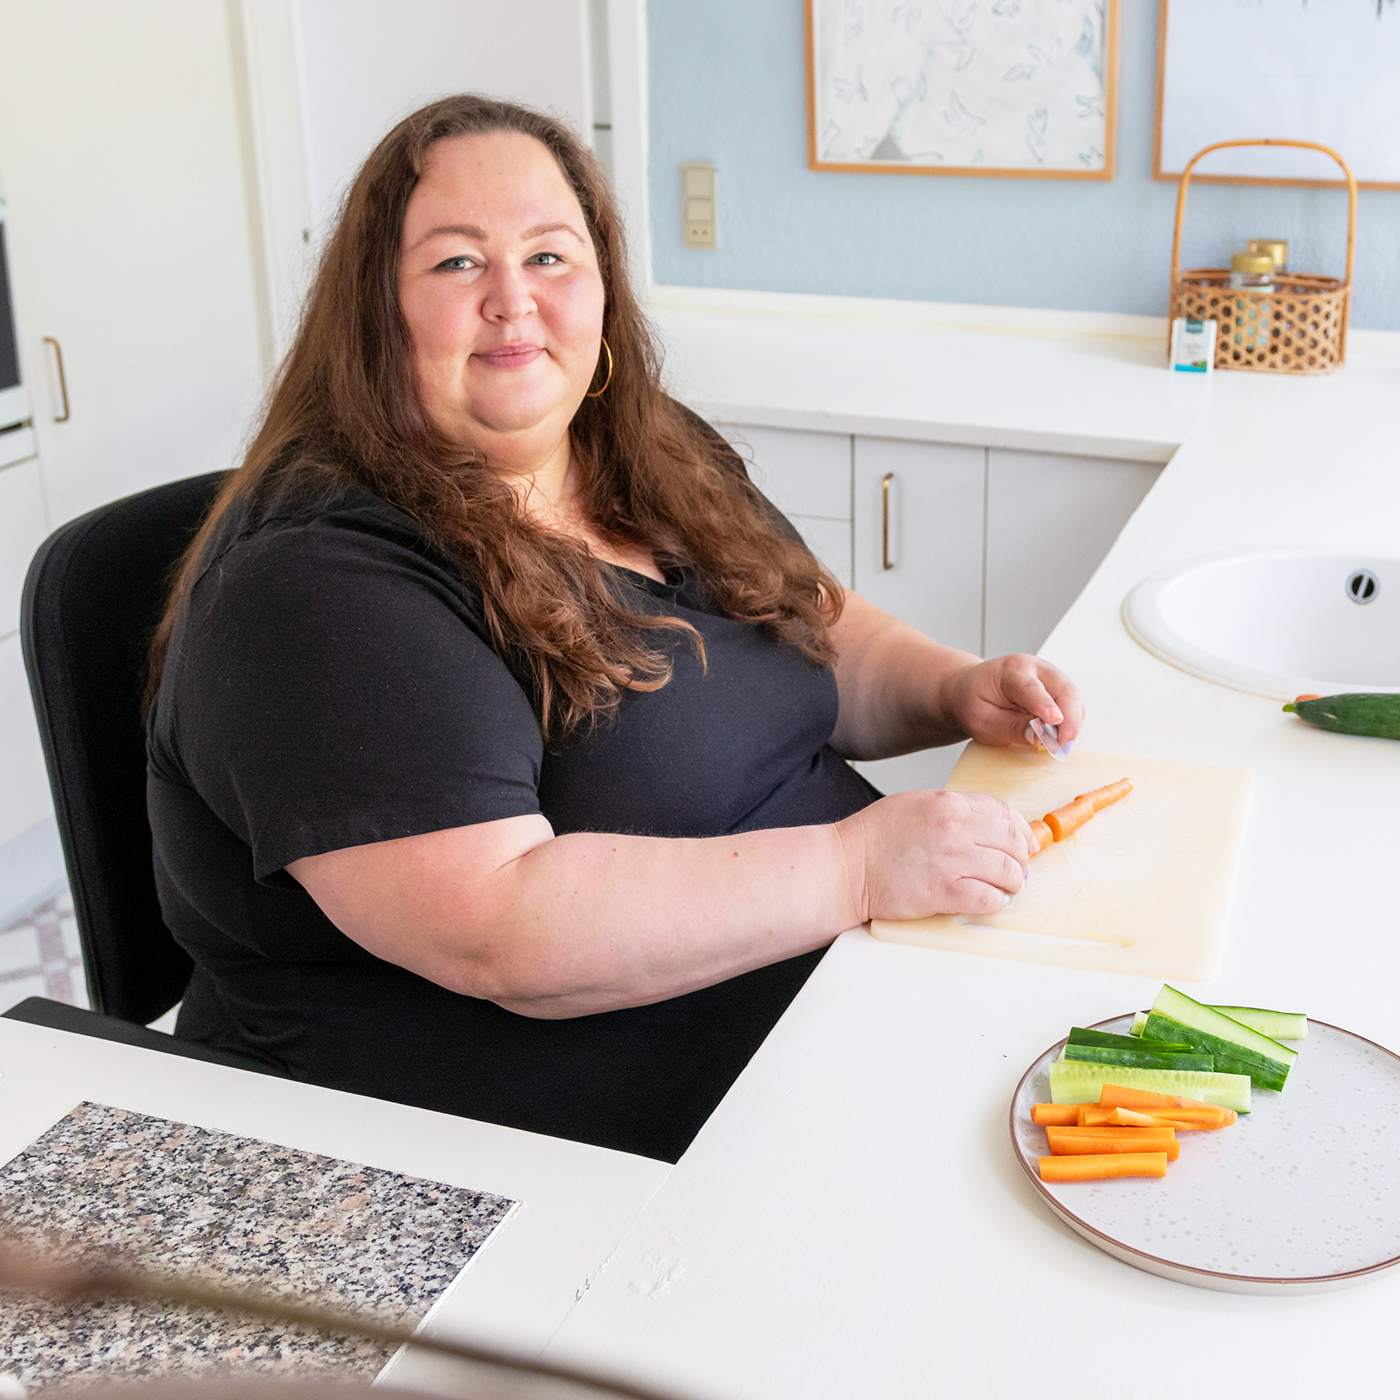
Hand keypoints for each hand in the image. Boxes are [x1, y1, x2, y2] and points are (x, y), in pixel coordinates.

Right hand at [837, 789, 1032, 920]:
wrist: (847, 866)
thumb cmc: (875, 837)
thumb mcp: (917, 804)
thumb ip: (954, 810)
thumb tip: (989, 826)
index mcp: (949, 804)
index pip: (1005, 813)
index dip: (1021, 830)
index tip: (1024, 843)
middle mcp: (955, 829)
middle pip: (1013, 843)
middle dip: (1021, 859)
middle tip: (1016, 870)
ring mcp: (951, 861)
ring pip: (1008, 872)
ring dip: (1012, 883)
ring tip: (1003, 887)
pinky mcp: (944, 893)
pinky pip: (989, 899)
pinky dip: (996, 902)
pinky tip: (987, 900)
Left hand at [940, 654, 1084, 751]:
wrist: (972, 688)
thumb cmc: (975, 702)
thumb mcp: (983, 721)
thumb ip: (1011, 728)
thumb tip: (1040, 737)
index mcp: (1011, 671)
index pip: (1031, 688)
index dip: (1044, 705)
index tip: (1054, 720)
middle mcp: (1035, 668)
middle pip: (1064, 690)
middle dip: (1069, 721)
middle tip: (1060, 747)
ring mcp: (1049, 675)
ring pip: (1073, 698)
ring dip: (1071, 723)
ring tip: (1056, 744)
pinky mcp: (1057, 686)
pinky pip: (1072, 704)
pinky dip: (1069, 722)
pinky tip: (1056, 735)